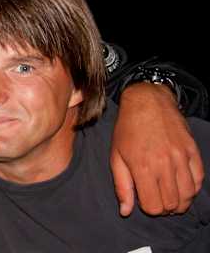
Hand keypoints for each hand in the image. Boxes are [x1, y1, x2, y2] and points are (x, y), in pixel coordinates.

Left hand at [111, 82, 203, 215]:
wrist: (147, 102)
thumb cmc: (127, 130)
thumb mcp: (116, 157)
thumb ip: (122, 186)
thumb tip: (125, 212)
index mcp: (142, 167)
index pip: (153, 206)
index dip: (149, 209)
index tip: (144, 200)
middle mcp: (164, 164)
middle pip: (172, 204)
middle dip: (164, 207)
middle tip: (157, 198)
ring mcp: (181, 157)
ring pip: (188, 195)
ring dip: (180, 201)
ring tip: (169, 195)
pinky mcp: (192, 151)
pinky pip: (198, 179)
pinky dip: (192, 188)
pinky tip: (181, 185)